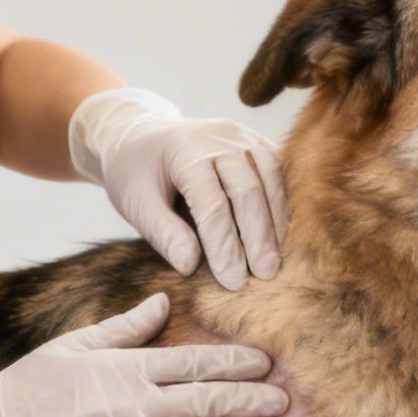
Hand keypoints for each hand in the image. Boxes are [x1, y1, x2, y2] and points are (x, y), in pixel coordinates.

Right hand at [0, 293, 287, 416]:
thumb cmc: (29, 387)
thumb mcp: (74, 345)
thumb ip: (124, 327)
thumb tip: (162, 300)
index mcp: (125, 368)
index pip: (194, 362)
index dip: (234, 363)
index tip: (265, 363)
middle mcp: (133, 405)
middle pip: (206, 402)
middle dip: (249, 400)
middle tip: (284, 401)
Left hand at [69, 87, 288, 289]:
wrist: (139, 134)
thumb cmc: (135, 173)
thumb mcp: (136, 204)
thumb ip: (163, 234)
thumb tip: (191, 266)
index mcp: (184, 150)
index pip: (212, 204)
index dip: (224, 246)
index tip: (232, 281)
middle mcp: (218, 137)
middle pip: (248, 190)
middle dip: (258, 237)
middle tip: (264, 275)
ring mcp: (240, 135)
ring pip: (271, 176)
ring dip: (276, 222)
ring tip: (275, 259)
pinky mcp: (254, 140)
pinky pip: (278, 169)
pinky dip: (282, 201)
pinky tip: (280, 233)